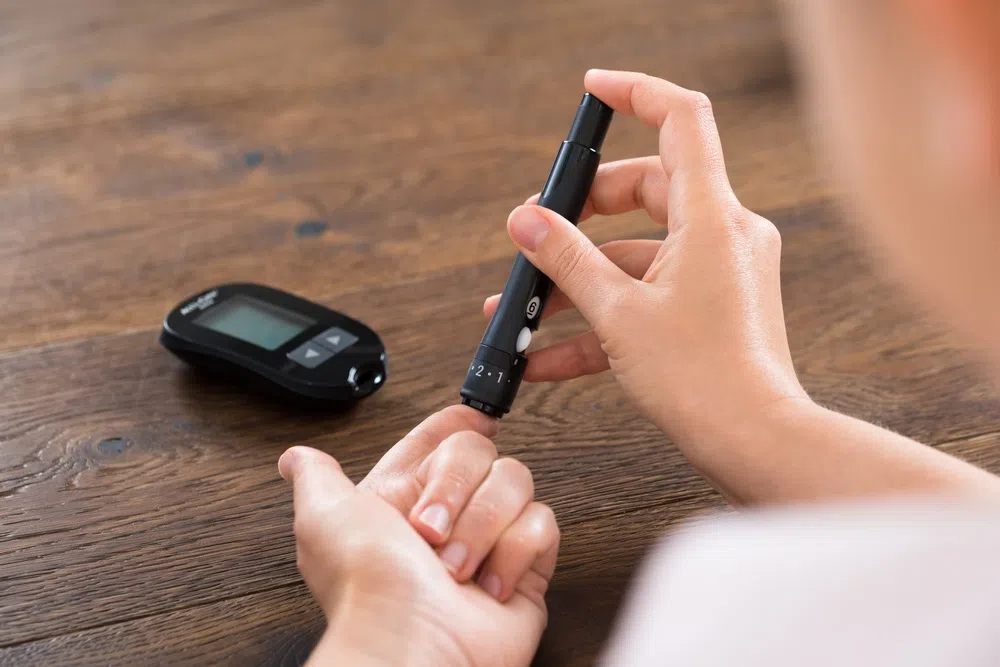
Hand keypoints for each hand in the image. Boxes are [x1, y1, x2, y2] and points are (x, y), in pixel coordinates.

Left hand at [278, 405, 558, 666]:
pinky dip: (515, 552)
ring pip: (515, 481)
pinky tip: (488, 583)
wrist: (412, 647)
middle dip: (455, 487)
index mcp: (401, 498)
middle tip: (430, 529)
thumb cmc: (367, 585)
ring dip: (482, 525)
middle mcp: (447, 516)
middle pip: (480, 451)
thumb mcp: (322, 515)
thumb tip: (297, 457)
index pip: (441, 439)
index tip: (474, 416)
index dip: (458, 422)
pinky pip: (541, 524)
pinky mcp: (524, 570)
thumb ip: (316, 475)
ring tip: (455, 568)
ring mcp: (488, 542)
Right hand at [485, 70, 808, 494]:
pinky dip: (601, 316)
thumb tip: (526, 221)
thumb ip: (566, 260)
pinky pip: (647, 295)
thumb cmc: (702, 381)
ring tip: (520, 313)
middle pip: (647, 189)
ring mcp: (719, 272)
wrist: (753, 444)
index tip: (592, 90)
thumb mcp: (617, 313)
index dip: (635, 93)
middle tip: (537, 236)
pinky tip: (546, 356)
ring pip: (637, 253)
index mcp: (711, 217)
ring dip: (578, 281)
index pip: (681, 119)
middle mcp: (723, 234)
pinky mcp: (710, 308)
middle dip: (582, 215)